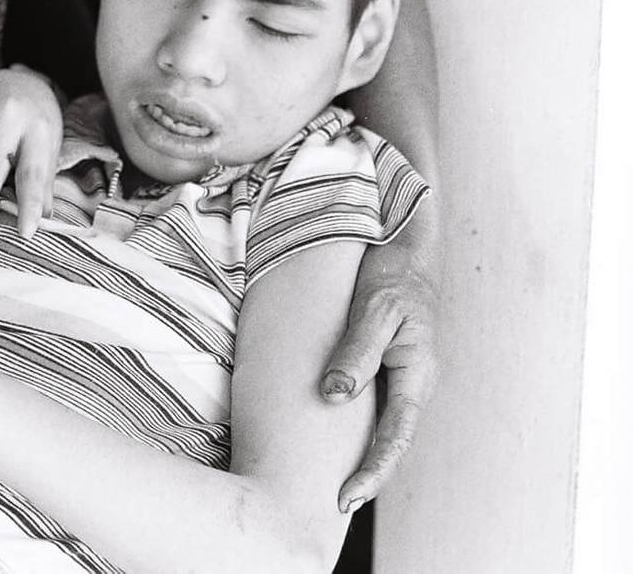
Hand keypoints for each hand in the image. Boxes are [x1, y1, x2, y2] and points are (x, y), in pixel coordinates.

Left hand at [321, 200, 438, 511]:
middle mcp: (412, 382)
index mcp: (416, 375)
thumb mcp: (375, 310)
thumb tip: (332, 397)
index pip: (395, 438)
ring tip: (329, 479)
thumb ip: (356, 352)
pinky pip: (371, 401)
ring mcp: (400, 374)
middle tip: (333, 503)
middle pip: (390, 441)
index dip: (372, 471)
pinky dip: (355, 423)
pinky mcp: (385, 362)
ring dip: (359, 452)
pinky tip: (330, 432)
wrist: (405, 243)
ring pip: (380, 424)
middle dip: (366, 474)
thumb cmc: (393, 273)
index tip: (347, 497)